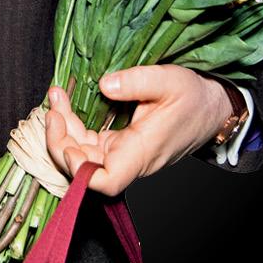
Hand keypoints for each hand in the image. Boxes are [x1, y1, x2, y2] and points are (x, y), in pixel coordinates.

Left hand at [44, 65, 232, 195]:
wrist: (209, 107)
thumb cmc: (192, 97)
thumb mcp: (168, 80)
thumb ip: (137, 81)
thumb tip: (104, 84)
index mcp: (141, 151)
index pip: (108, 181)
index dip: (82, 173)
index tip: (68, 146)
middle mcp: (128, 158)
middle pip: (85, 167)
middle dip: (61, 140)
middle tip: (53, 107)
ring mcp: (121, 151)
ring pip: (82, 152)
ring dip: (64, 127)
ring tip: (56, 96)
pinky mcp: (117, 142)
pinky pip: (87, 140)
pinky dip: (72, 123)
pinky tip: (65, 101)